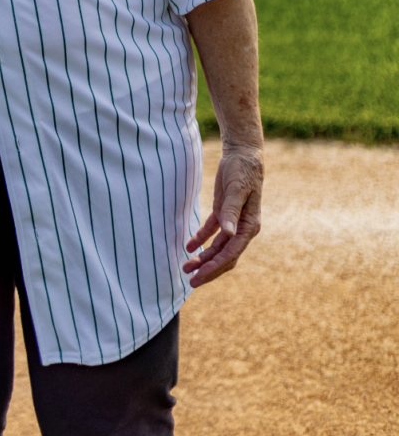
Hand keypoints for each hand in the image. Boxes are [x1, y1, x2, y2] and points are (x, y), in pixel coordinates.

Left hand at [183, 146, 262, 287]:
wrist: (242, 154)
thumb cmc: (242, 170)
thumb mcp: (237, 190)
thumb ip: (232, 212)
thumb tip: (229, 234)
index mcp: (249, 226)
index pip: (231, 253)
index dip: (215, 266)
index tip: (199, 276)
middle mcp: (242, 228)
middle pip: (225, 256)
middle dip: (208, 269)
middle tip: (190, 281)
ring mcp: (233, 222)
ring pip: (217, 247)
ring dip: (203, 257)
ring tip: (186, 267)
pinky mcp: (223, 213)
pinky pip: (211, 232)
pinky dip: (200, 240)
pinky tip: (188, 246)